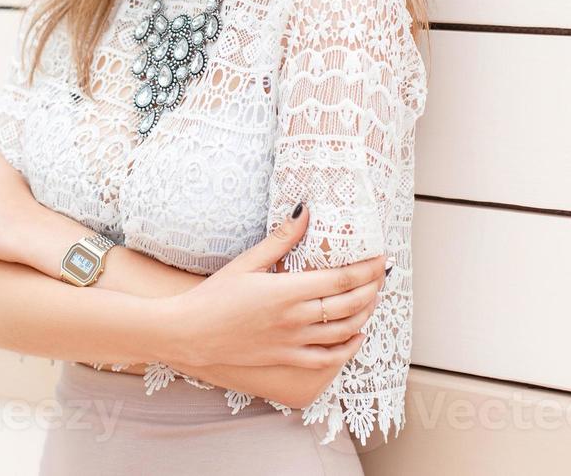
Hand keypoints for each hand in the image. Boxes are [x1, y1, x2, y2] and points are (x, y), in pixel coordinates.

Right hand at [161, 204, 387, 370]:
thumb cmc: (214, 295)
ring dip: (364, 315)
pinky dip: (347, 349)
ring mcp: (292, 342)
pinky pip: (326, 359)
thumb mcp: (246, 262)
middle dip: (371, 289)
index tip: (380, 258)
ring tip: (371, 300)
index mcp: (287, 291)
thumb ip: (280, 239)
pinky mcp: (285, 358)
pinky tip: (356, 336)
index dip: (367, 269)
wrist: (190, 332)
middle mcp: (295, 318)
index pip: (341, 279)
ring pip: (343, 331)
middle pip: (349, 304)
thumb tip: (306, 211)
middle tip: (381, 276)